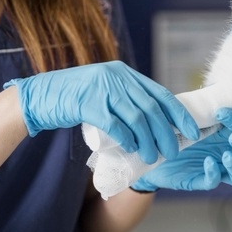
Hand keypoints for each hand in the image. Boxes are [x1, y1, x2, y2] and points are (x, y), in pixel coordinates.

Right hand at [4, 61, 198, 163]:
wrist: (39, 96)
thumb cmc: (75, 98)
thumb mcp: (105, 90)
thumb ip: (127, 98)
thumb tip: (155, 120)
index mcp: (125, 74)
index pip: (161, 94)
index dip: (180, 114)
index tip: (192, 131)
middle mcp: (117, 77)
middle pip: (152, 109)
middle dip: (166, 133)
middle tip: (172, 152)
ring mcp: (102, 88)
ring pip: (137, 118)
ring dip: (148, 141)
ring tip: (153, 157)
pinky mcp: (87, 103)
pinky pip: (114, 124)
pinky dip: (126, 139)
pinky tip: (131, 149)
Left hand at [132, 108, 231, 191]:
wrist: (146, 150)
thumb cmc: (167, 129)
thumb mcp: (180, 114)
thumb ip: (196, 106)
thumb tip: (209, 91)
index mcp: (222, 132)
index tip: (220, 113)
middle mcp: (224, 151)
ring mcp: (215, 168)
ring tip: (226, 155)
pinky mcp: (200, 180)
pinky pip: (216, 181)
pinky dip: (215, 173)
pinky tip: (208, 163)